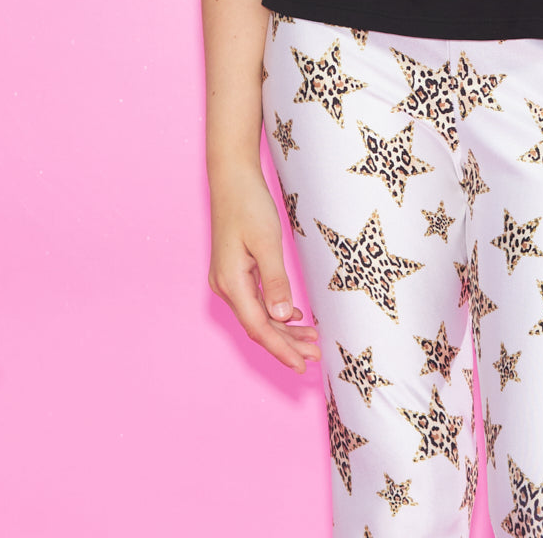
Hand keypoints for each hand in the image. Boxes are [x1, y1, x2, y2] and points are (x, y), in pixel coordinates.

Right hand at [207, 166, 320, 373]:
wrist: (231, 178)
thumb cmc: (248, 205)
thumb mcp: (267, 242)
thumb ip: (275, 281)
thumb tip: (282, 318)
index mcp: (232, 283)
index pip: (259, 327)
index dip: (281, 349)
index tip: (302, 365)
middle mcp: (227, 286)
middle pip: (259, 326)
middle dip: (287, 344)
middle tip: (316, 356)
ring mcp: (230, 280)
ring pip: (259, 315)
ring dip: (283, 330)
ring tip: (310, 341)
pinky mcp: (236, 271)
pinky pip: (257, 300)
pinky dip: (276, 312)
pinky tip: (294, 317)